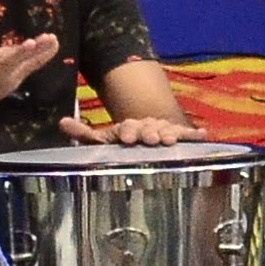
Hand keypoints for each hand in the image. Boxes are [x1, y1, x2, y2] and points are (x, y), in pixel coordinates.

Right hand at [0, 30, 66, 125]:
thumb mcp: (9, 74)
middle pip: (14, 58)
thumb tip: (48, 49)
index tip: (55, 40)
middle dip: (29, 50)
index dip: (40, 52)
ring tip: (25, 46)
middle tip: (45, 39)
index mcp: (6, 67)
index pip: (26, 60)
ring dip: (8, 56)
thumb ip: (28, 63)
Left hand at [79, 112, 194, 146]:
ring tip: (169, 140)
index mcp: (129, 127)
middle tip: (150, 139)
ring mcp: (163, 130)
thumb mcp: (101, 140)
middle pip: (149, 127)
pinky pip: (187, 134)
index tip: (126, 139)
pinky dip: (194, 134)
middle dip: (149, 132)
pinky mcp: (179, 136)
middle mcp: (147, 126)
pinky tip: (203, 135)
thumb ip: (83, 133)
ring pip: (167, 130)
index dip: (128, 131)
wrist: (145, 138)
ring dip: (169, 133)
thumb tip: (62, 122)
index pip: (128, 127)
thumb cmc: (123, 143)